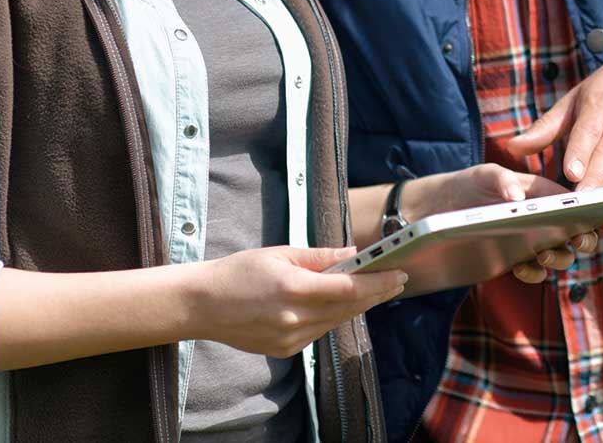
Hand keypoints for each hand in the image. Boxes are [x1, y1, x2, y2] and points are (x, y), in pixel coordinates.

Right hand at [190, 245, 404, 357]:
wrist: (202, 305)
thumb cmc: (239, 272)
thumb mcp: (280, 253)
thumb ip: (320, 256)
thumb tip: (353, 255)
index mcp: (294, 288)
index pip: (349, 289)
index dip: (379, 283)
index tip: (399, 274)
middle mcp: (295, 318)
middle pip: (348, 307)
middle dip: (376, 294)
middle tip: (397, 280)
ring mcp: (290, 338)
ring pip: (336, 321)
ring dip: (358, 306)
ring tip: (377, 290)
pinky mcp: (286, 350)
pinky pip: (319, 331)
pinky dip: (333, 316)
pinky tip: (343, 304)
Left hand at [406, 164, 602, 284]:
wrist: (432, 214)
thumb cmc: (464, 185)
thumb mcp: (481, 175)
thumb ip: (501, 181)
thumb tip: (520, 198)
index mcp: (543, 191)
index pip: (580, 201)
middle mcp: (542, 217)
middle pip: (578, 231)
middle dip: (585, 238)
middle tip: (578, 240)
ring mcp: (530, 240)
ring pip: (561, 254)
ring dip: (560, 257)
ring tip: (542, 253)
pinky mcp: (514, 260)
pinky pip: (536, 271)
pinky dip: (535, 273)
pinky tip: (521, 267)